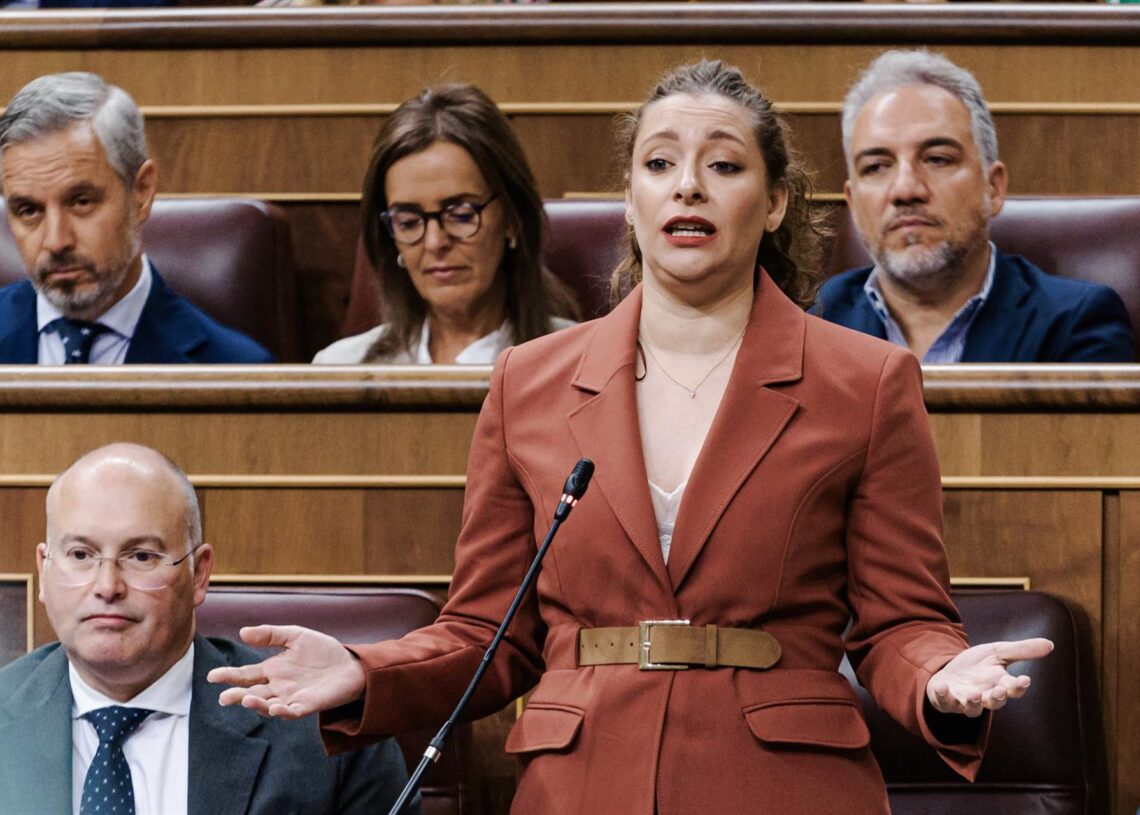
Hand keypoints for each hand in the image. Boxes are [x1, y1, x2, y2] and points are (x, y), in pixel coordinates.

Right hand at [206, 625, 366, 719]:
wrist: (350, 664)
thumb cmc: (322, 651)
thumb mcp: (295, 636)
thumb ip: (271, 635)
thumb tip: (242, 632)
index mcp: (272, 670)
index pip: (245, 674)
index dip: (229, 675)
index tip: (212, 675)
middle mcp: (278, 687)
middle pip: (252, 693)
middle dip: (237, 695)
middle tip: (224, 696)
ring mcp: (291, 698)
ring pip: (268, 705)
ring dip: (257, 704)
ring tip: (246, 699)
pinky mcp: (308, 705)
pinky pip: (292, 712)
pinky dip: (282, 712)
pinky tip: (275, 709)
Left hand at [926, 637, 1053, 717]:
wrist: (950, 672)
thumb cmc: (978, 665)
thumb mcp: (998, 652)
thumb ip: (1021, 650)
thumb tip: (1050, 644)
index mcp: (999, 684)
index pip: (1013, 689)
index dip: (1019, 686)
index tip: (1025, 680)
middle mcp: (984, 696)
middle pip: (995, 702)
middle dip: (998, 697)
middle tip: (999, 690)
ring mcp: (965, 701)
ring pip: (972, 709)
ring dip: (974, 703)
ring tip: (974, 695)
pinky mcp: (946, 700)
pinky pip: (944, 701)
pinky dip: (943, 695)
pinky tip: (943, 687)